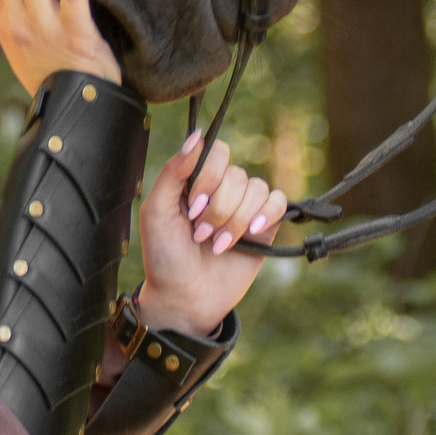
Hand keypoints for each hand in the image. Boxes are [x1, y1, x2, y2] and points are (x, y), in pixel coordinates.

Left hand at [135, 134, 280, 338]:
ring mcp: (244, 207)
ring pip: (257, 189)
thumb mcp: (157, 211)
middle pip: (237, 175)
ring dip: (236, 221)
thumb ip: (173, 171)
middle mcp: (221, 188)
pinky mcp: (264, 227)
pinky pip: (278, 201)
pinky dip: (266, 215)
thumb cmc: (164, 257)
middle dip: (219, 209)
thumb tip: (197, 135)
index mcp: (195, 179)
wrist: (185, 299)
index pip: (216, 152)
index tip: (193, 208)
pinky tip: (250, 234)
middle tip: (201, 235)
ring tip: (218, 245)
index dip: (209, 178)